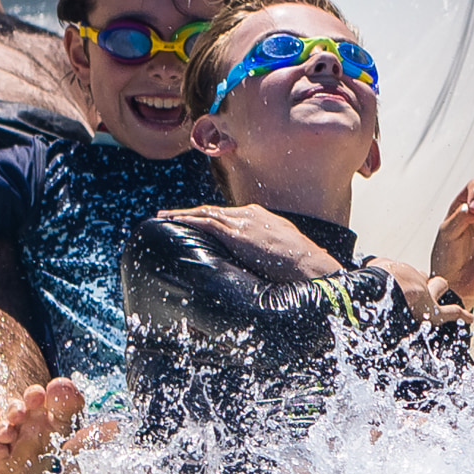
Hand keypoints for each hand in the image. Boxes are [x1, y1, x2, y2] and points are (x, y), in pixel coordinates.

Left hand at [164, 202, 341, 286]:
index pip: (227, 214)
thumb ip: (269, 248)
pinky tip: (175, 221)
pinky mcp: (237, 233)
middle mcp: (249, 214)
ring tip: (165, 216)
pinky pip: (206, 222)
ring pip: (205, 212)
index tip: (195, 220)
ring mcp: (243, 222)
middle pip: (212, 210)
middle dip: (190, 212)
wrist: (308, 263)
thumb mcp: (283, 249)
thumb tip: (265, 261)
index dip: (208, 216)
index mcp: (260, 216)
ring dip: (182, 214)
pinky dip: (189, 220)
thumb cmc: (301, 262)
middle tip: (170, 214)